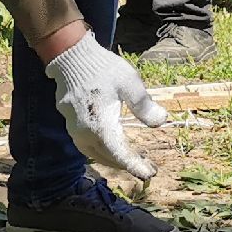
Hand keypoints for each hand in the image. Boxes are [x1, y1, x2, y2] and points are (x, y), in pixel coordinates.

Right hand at [44, 36, 168, 179]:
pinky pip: (87, 146)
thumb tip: (161, 122)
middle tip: (147, 167)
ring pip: (95, 155)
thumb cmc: (102, 68)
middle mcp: (85, 133)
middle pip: (108, 158)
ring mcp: (74, 129)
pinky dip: (101, 151)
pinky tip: (110, 146)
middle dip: (128, 165)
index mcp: (101, 125)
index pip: (121, 154)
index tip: (150, 174)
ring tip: (130, 160)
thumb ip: (144, 105)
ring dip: (113, 160)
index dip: (136, 166)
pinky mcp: (70, 124)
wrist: (71, 57)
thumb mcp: (129, 83)